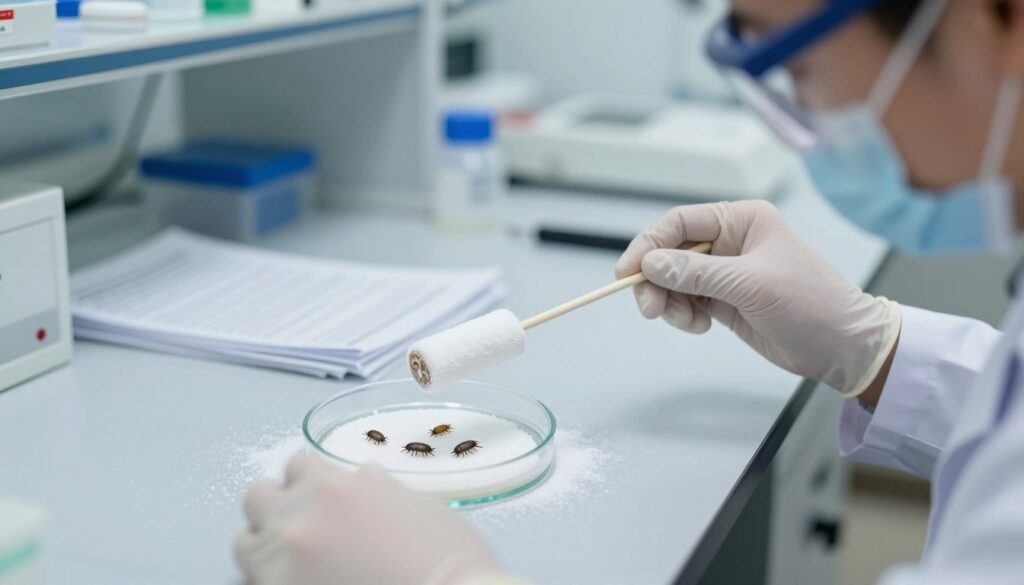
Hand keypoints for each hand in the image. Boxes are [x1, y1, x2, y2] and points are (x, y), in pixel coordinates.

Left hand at [235, 455, 500, 584]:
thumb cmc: (445, 558)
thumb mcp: (416, 504)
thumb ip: (377, 489)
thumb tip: (364, 479)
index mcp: (334, 486)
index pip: (298, 466)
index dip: (311, 480)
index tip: (320, 494)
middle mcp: (299, 519)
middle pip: (259, 497)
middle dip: (279, 506)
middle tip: (303, 523)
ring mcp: (282, 563)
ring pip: (246, 542)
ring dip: (267, 544)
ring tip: (294, 558)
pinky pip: (255, 580)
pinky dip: (272, 577)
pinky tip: (301, 579)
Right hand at [615, 201, 900, 396]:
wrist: (842, 347)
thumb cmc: (810, 304)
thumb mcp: (750, 284)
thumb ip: (696, 273)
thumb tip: (650, 264)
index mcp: (742, 221)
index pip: (680, 223)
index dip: (649, 244)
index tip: (627, 273)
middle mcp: (730, 241)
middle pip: (670, 252)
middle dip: (656, 280)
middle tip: (650, 309)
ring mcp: (726, 272)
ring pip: (673, 280)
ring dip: (669, 302)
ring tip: (687, 322)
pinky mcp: (724, 300)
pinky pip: (686, 301)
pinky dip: (682, 314)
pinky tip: (701, 326)